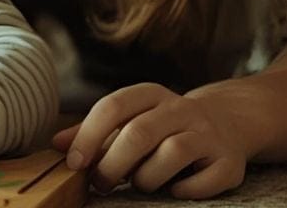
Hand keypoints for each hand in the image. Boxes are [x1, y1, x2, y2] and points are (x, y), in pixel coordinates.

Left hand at [52, 83, 247, 197]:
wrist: (227, 122)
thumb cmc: (163, 126)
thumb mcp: (129, 119)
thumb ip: (93, 132)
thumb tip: (56, 145)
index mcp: (150, 95)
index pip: (113, 106)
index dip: (89, 135)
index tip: (74, 164)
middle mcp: (181, 109)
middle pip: (140, 132)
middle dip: (113, 163)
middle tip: (101, 183)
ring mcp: (208, 134)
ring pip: (172, 154)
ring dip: (147, 177)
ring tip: (140, 184)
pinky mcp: (229, 161)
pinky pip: (203, 181)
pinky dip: (184, 190)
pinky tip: (174, 189)